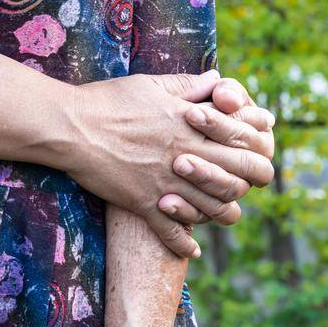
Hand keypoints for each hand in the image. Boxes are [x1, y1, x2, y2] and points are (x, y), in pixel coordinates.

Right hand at [59, 70, 275, 257]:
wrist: (70, 127)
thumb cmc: (108, 100)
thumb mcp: (151, 85)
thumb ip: (188, 85)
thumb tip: (217, 78)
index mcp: (190, 125)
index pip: (243, 140)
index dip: (257, 145)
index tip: (256, 148)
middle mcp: (185, 156)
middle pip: (239, 177)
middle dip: (253, 180)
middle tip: (251, 181)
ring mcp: (166, 183)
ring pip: (214, 210)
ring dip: (223, 213)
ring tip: (221, 210)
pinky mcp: (144, 203)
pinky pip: (174, 233)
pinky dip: (186, 244)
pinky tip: (192, 248)